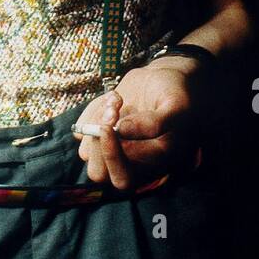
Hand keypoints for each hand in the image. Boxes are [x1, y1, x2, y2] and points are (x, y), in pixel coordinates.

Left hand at [72, 59, 204, 189]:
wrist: (163, 80)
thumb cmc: (175, 96)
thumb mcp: (176, 106)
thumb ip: (154, 123)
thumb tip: (122, 131)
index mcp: (153, 166)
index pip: (123, 178)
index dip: (112, 155)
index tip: (110, 126)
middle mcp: (130, 163)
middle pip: (99, 173)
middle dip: (99, 142)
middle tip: (112, 111)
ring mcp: (112, 148)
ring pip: (87, 152)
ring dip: (96, 122)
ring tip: (116, 100)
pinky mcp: (99, 132)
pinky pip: (82, 130)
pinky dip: (91, 112)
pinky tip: (114, 99)